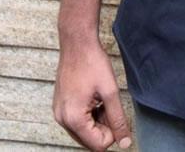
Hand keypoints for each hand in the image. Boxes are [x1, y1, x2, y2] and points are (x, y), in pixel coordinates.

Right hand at [53, 36, 131, 150]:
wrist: (77, 43)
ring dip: (97, 120)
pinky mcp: (60, 106)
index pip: (98, 145)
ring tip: (100, 98)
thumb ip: (118, 119)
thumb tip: (125, 142)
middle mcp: (62, 120)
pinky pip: (77, 121)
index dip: (112, 132)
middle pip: (90, 140)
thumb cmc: (92, 63)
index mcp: (73, 119)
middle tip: (108, 103)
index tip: (115, 112)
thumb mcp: (110, 91)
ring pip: (84, 131)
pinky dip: (88, 114)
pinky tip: (93, 97)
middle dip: (103, 126)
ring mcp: (59, 113)